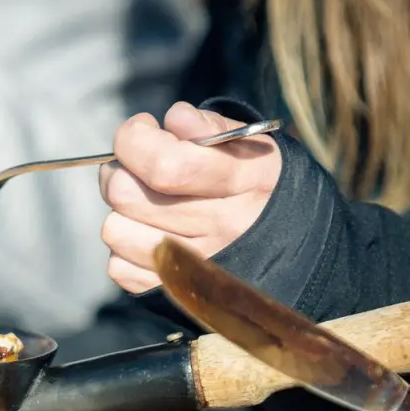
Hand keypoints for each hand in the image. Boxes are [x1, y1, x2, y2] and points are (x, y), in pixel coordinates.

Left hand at [99, 102, 281, 293]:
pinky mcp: (175, 290)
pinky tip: (149, 233)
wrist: (293, 244)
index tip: (142, 128)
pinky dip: (125, 247)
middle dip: (120, 169)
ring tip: (141, 200)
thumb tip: (174, 120)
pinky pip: (119, 268)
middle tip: (135, 165)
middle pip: (128, 195)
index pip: (165, 165)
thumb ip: (211, 126)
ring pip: (115, 231)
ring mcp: (196, 264)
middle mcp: (221, 227)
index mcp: (244, 182)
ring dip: (120, 210)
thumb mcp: (251, 144)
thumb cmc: (259, 184)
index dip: (135, 139)